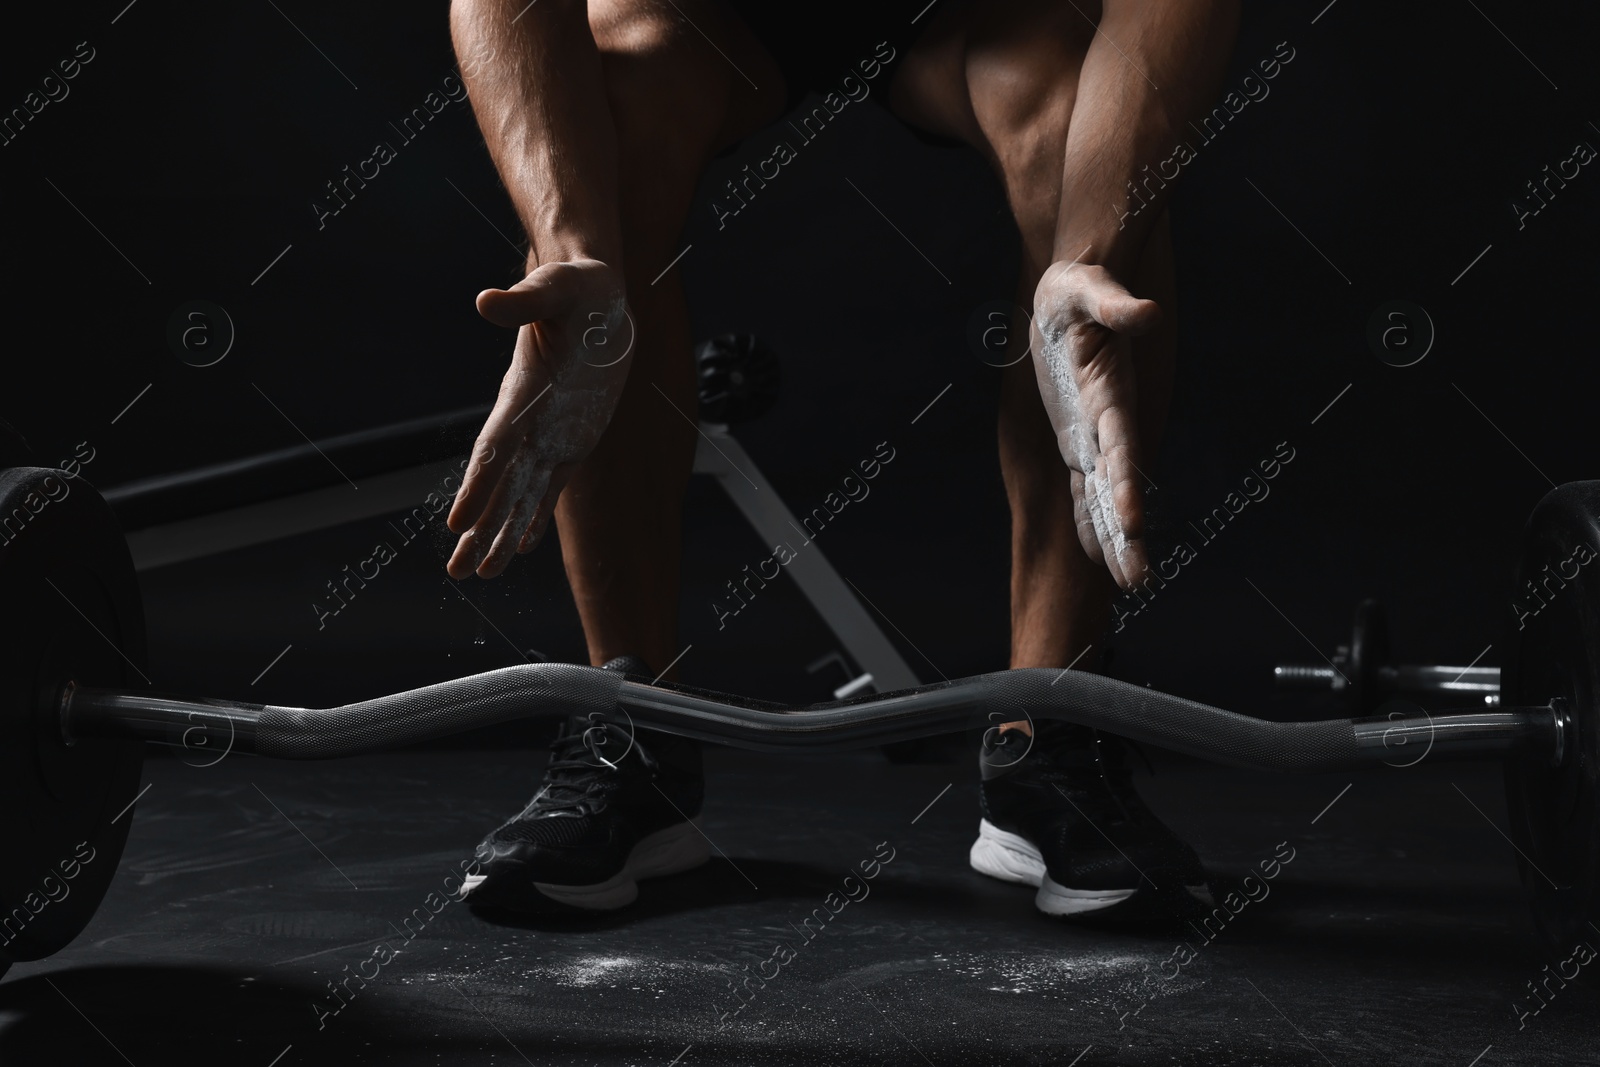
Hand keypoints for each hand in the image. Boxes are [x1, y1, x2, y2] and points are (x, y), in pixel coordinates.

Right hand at [446, 258, 631, 578]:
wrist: (594, 295)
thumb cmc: (573, 287)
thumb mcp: (555, 287)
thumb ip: (523, 299)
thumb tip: (487, 300)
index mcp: (522, 394)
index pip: (495, 449)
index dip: (478, 487)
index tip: (458, 524)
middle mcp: (529, 422)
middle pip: (500, 485)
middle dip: (481, 529)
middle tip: (458, 573)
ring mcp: (550, 433)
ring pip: (521, 494)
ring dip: (502, 534)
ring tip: (481, 575)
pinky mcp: (573, 439)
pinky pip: (551, 485)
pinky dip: (534, 516)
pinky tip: (520, 548)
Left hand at [1029, 261, 1161, 588]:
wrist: (1071, 294)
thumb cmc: (1078, 289)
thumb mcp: (1088, 289)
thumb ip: (1116, 304)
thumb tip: (1147, 312)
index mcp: (1110, 394)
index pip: (1121, 447)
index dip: (1126, 484)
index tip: (1131, 521)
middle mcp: (1106, 424)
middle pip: (1118, 485)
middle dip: (1128, 531)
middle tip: (1140, 579)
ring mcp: (1093, 436)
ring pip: (1104, 496)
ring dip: (1115, 538)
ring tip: (1133, 584)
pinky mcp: (1078, 441)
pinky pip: (1084, 489)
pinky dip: (1090, 521)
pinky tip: (1100, 556)